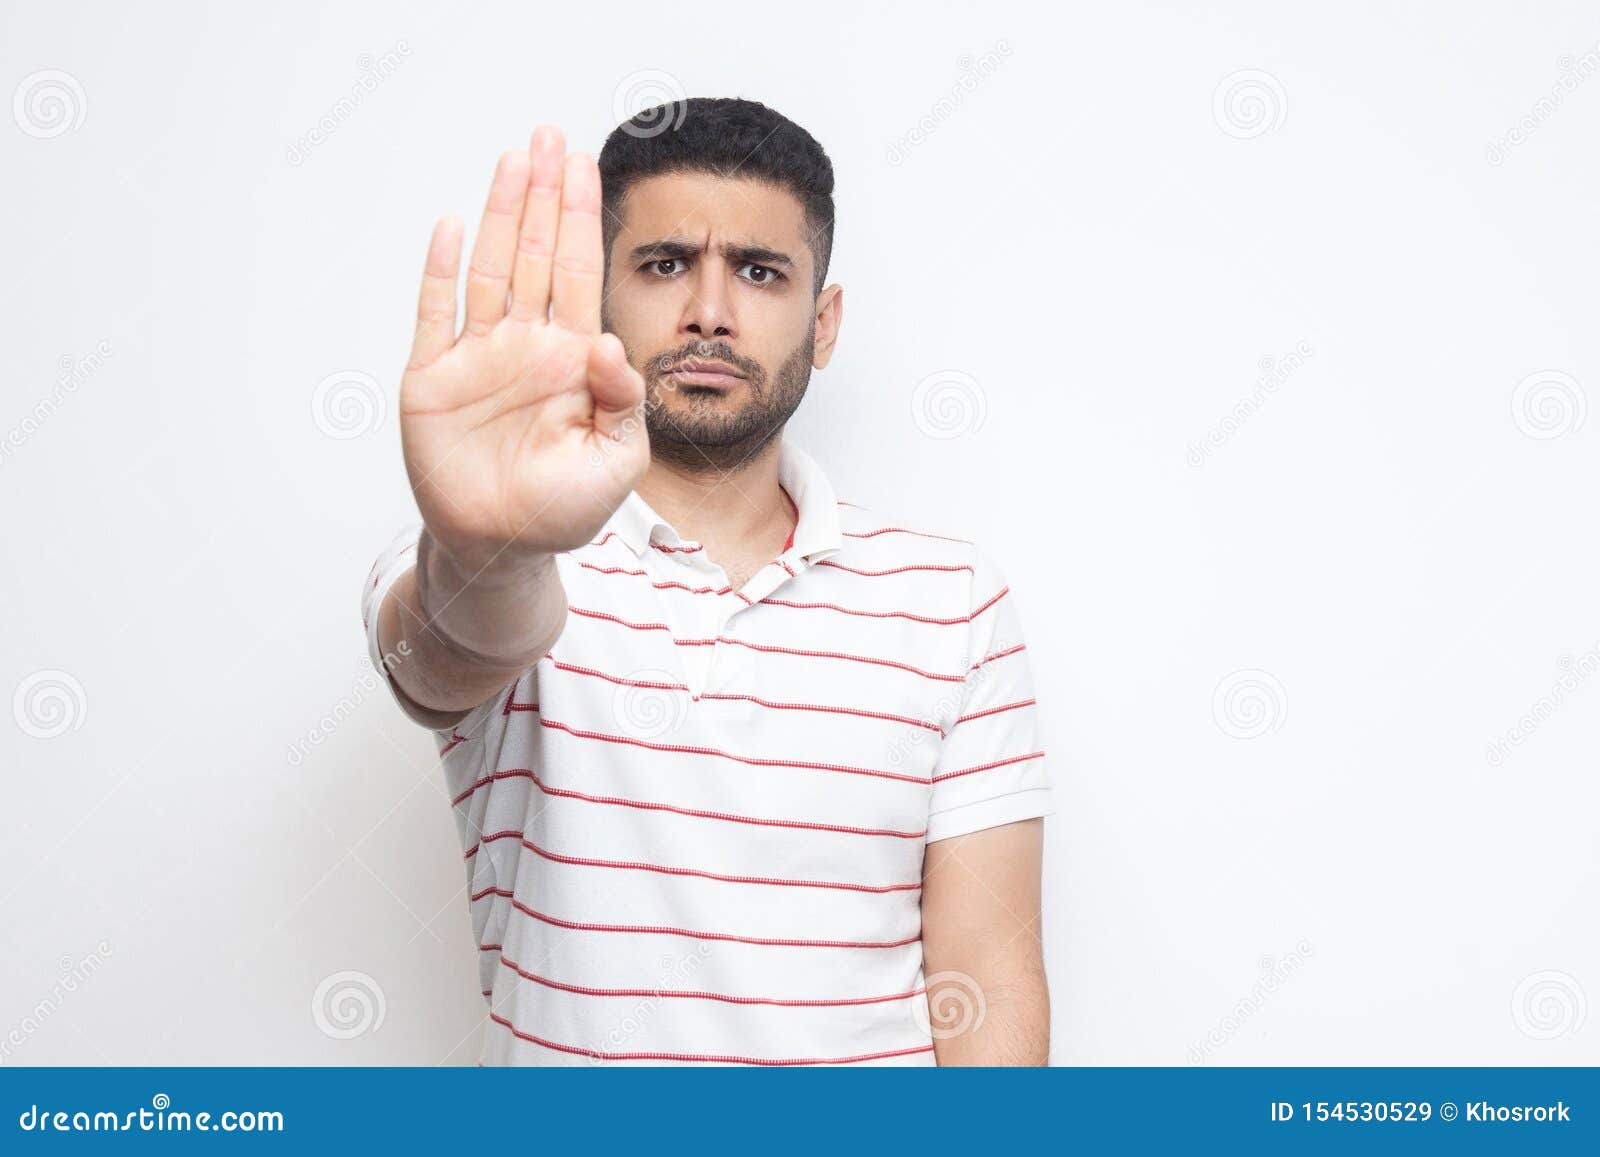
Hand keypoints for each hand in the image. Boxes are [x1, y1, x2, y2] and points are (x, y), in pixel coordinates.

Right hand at [398, 125, 647, 574]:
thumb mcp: (618, 461)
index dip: (582, 220)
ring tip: (513, 159)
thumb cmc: (563, 510)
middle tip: (549, 136)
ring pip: (491, 268)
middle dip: (545, 196)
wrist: (502, 549)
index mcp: (572, 360)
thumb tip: (609, 345)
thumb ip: (625, 403)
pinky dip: (440, 270)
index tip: (585, 167)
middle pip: (538, 255)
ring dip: (502, 215)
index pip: (580, 275)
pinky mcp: (433, 378)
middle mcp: (526, 346)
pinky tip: (450, 226)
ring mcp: (478, 357)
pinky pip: (435, 314)